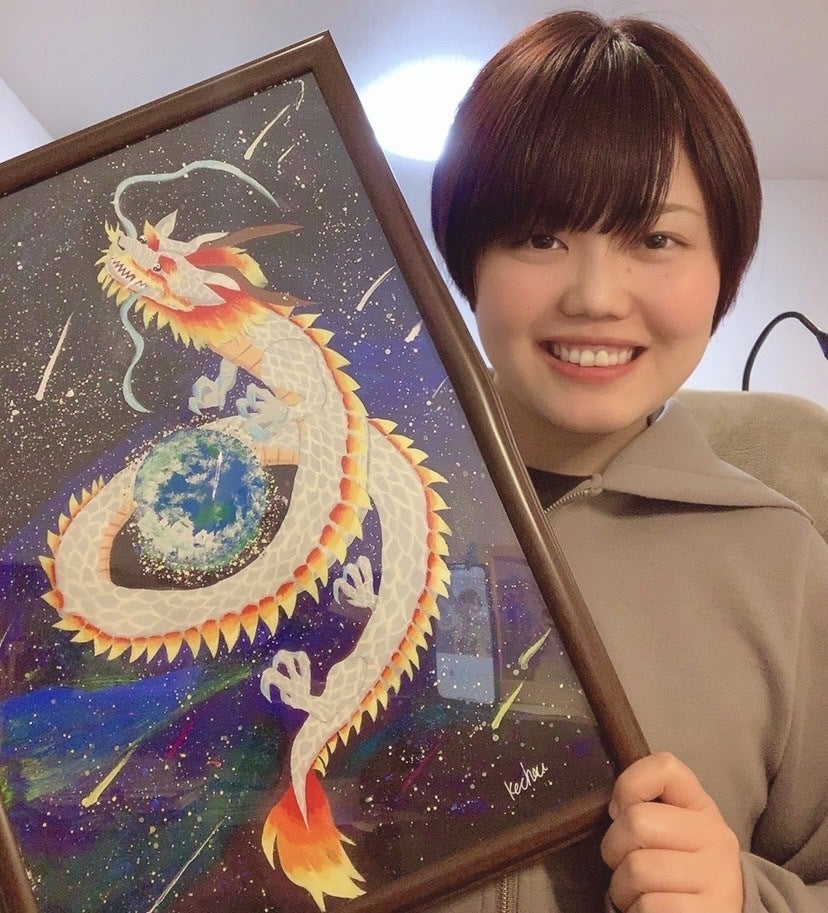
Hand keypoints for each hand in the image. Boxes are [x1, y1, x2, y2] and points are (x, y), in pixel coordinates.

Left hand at [600, 752, 742, 912]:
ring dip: (622, 887)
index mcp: (702, 808)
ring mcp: (717, 879)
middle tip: (623, 863)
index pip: (665, 768)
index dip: (629, 784)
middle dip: (614, 847)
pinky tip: (650, 910)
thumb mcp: (673, 830)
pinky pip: (648, 907)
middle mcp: (716, 838)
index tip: (621, 810)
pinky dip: (636, 911)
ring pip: (637, 869)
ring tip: (637, 892)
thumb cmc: (681, 869)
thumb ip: (647, 806)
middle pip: (637, 822)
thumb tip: (616, 808)